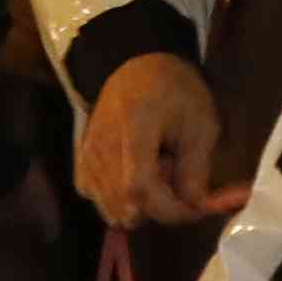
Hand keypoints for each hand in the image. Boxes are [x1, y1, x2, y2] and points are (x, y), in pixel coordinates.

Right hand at [71, 48, 235, 225]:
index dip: (170, 210)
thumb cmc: (174, 92)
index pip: (140, 189)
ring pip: (115, 211)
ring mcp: (87, 159)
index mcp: (133, 129)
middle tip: (178, 181)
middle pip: (127, 207)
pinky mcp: (81, 166)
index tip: (196, 207)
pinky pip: (102, 202)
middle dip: (161, 208)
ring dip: (143, 206)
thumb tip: (195, 207)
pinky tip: (137, 177)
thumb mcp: (200, 123)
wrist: (137, 69)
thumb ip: (196, 168)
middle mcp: (101, 148)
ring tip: (159, 175)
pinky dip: (123, 202)